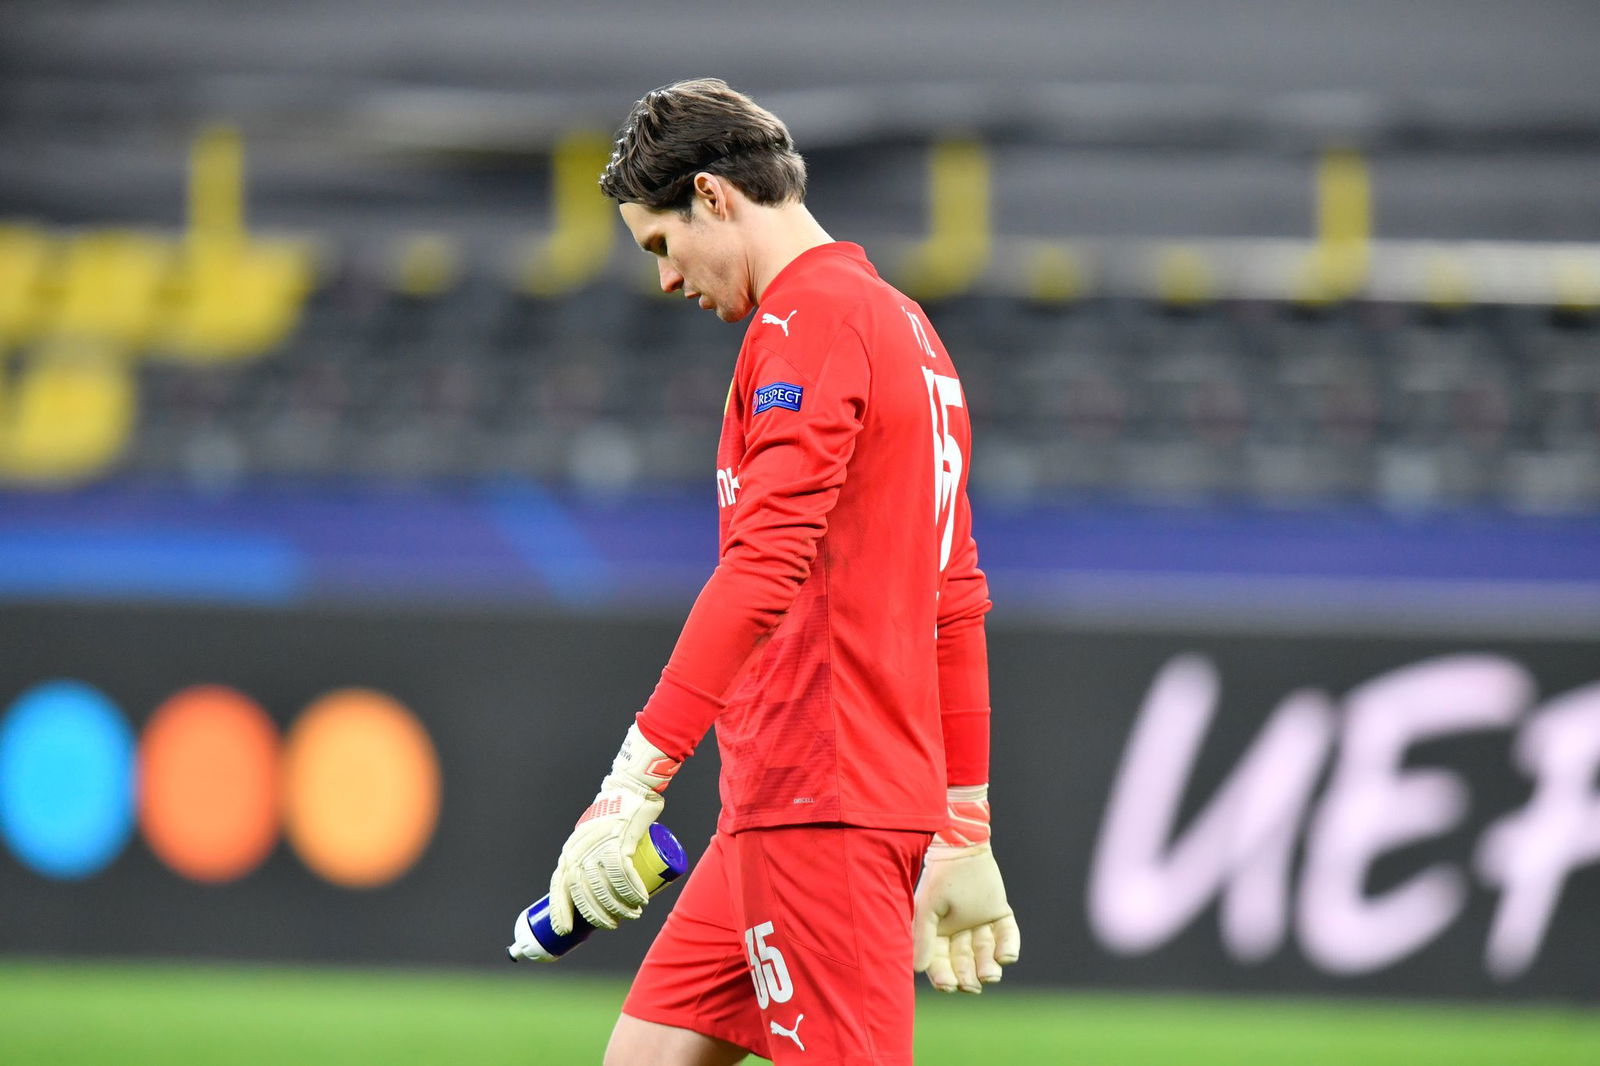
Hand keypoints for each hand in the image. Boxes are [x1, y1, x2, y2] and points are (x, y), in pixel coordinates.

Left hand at [547, 722, 680, 935]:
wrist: (630, 789)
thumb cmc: (614, 820)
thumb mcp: (592, 840)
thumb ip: (589, 859)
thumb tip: (591, 890)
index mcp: (570, 852)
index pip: (559, 885)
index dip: (560, 909)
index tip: (564, 930)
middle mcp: (580, 849)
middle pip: (583, 891)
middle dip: (597, 914)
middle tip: (611, 925)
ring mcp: (598, 844)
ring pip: (604, 886)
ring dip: (619, 906)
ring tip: (632, 914)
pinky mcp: (619, 840)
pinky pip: (623, 873)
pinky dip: (632, 890)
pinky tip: (641, 899)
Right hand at [913, 785, 1020, 992]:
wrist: (961, 846)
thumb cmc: (940, 877)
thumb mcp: (927, 908)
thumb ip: (924, 937)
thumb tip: (918, 969)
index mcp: (938, 932)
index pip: (940, 961)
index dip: (943, 975)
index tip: (948, 986)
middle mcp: (959, 931)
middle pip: (964, 961)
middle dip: (967, 975)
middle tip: (971, 986)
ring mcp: (980, 922)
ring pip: (986, 952)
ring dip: (988, 966)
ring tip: (990, 975)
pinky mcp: (999, 913)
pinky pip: (1007, 934)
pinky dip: (1008, 946)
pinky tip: (1006, 957)